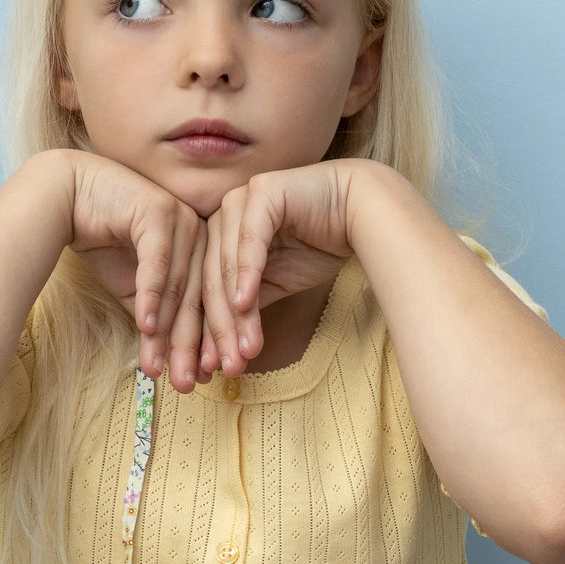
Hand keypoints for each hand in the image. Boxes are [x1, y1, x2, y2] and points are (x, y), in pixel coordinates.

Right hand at [65, 151, 206, 388]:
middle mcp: (197, 230)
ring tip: (165, 368)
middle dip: (194, 346)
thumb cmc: (102, 239)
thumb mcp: (134, 287)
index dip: (206, 343)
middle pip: (198, 296)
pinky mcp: (159, 209)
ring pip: (180, 284)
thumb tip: (174, 362)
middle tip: (190, 385)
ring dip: (171, 331)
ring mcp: (181, 218)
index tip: (206, 381)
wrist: (67, 198)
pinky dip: (151, 296)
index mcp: (201, 246)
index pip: (206, 301)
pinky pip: (158, 261)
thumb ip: (157, 316)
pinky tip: (146, 328)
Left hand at [201, 161, 356, 376]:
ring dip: (233, 313)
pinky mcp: (261, 191)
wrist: (358, 211)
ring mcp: (238, 200)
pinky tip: (244, 304)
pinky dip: (246, 274)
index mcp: (219, 235)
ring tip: (242, 351)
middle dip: (218, 330)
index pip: (205, 288)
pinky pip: (250, 240)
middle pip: (211, 279)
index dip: (206, 333)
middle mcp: (222, 215)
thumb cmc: (318, 244)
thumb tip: (217, 353)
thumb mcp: (275, 283)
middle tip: (225, 369)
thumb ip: (245, 306)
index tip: (208, 371)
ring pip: (226, 264)